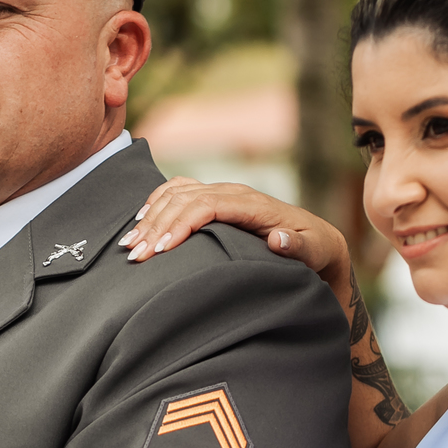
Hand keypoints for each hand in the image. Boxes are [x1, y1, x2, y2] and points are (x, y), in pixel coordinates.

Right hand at [119, 177, 349, 293]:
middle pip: (185, 199)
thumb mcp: (316, 252)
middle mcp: (235, 193)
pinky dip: (157, 203)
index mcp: (253, 204)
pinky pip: (179, 191)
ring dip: (151, 216)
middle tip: (135, 256)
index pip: (207, 205)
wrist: (318, 241)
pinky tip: (140, 221)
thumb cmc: (316, 251)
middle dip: (157, 226)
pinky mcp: (216, 199)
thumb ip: (299, 247)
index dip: (181, 224)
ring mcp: (224, 194)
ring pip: (177, 193)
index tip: (161, 249)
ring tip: (129, 243)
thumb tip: (278, 238)